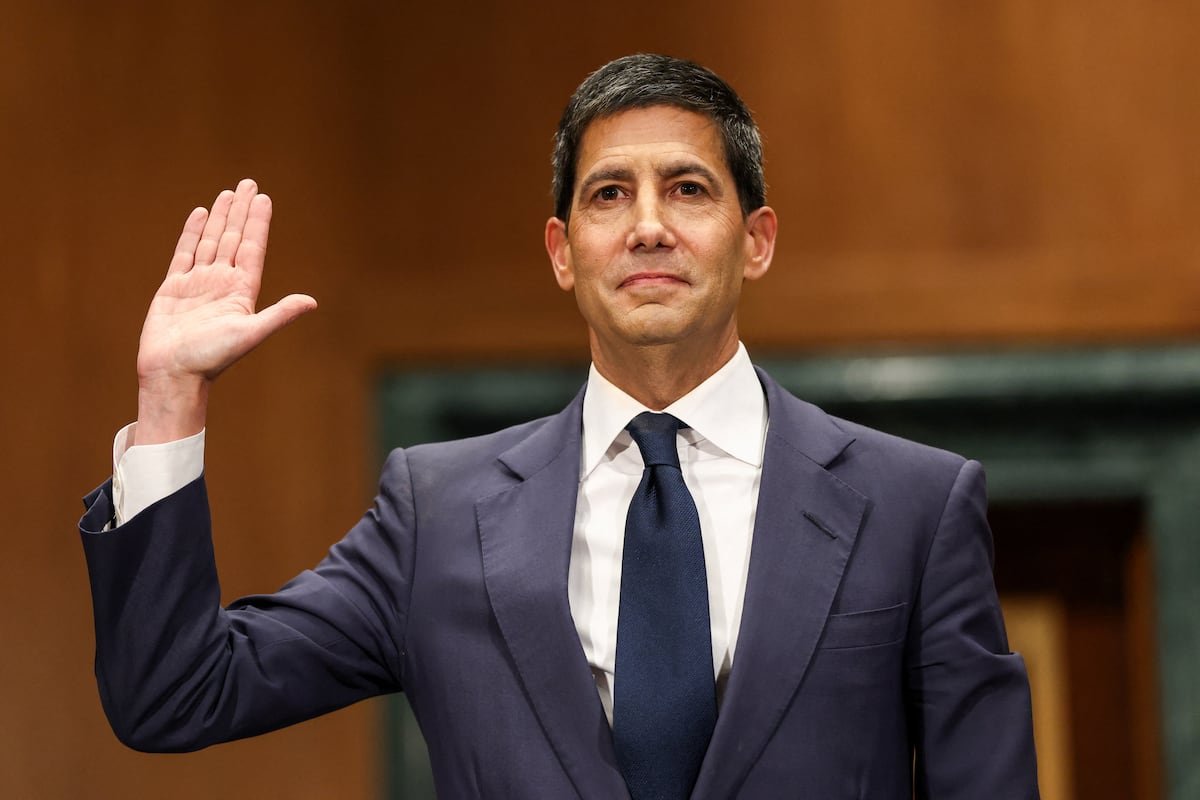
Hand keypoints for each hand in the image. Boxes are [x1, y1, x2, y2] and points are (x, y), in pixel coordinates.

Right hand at [134, 179, 316, 443]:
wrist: (173, 374)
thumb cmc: (211, 358)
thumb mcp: (250, 333)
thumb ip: (279, 315)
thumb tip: (311, 302)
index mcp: (242, 292)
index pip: (253, 249)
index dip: (258, 223)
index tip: (263, 198)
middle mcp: (222, 284)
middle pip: (234, 238)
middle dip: (241, 211)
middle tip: (249, 183)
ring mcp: (198, 284)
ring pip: (211, 242)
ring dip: (220, 217)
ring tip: (228, 193)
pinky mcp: (174, 288)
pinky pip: (184, 253)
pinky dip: (192, 233)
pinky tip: (199, 214)